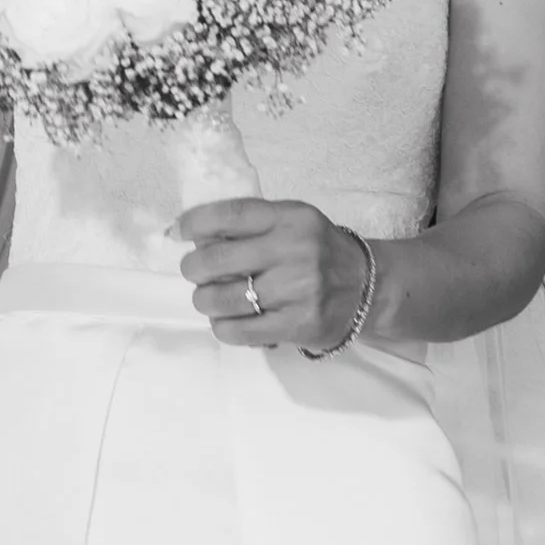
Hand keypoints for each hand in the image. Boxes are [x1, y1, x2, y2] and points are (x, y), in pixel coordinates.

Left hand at [178, 195, 372, 351]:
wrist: (367, 287)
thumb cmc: (317, 250)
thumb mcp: (292, 222)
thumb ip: (251, 224)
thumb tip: (193, 236)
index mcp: (291, 218)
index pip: (231, 214)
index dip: (195, 223)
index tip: (178, 232)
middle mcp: (295, 251)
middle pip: (217, 260)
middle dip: (193, 267)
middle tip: (194, 272)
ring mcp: (297, 290)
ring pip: (222, 299)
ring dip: (204, 300)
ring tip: (209, 298)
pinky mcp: (298, 325)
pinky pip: (239, 330)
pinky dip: (222, 326)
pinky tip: (226, 320)